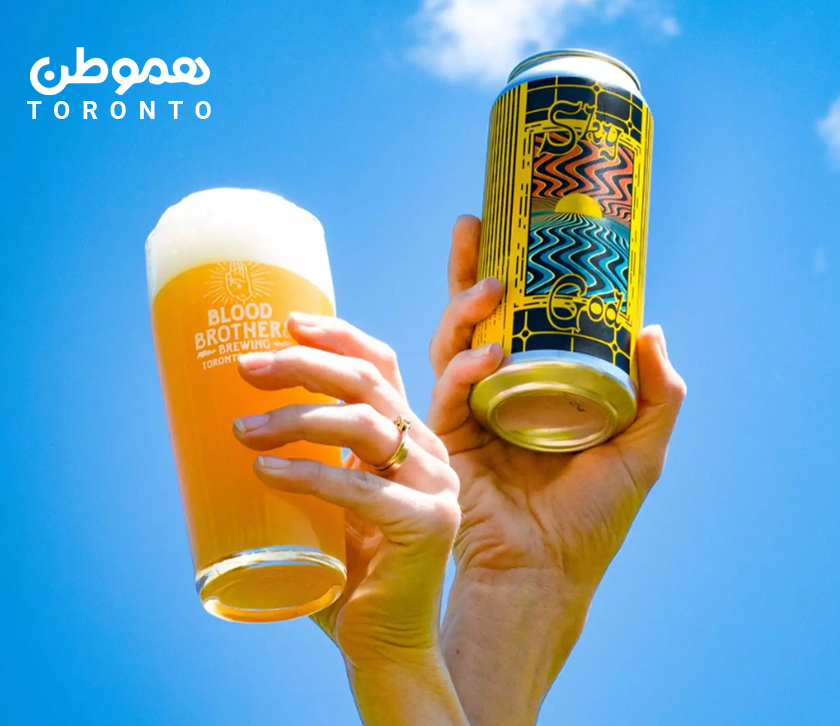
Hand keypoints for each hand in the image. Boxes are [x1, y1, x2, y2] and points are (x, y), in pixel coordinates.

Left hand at [233, 315, 466, 724]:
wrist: (383, 642)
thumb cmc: (346, 573)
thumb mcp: (330, 503)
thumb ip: (310, 463)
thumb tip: (229, 424)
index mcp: (412, 438)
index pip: (383, 366)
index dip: (339, 336)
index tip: (287, 322)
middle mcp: (432, 453)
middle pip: (369, 384)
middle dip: (303, 366)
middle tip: (245, 369)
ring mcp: (436, 487)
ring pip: (364, 425)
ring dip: (295, 417)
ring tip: (242, 430)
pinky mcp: (428, 523)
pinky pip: (360, 487)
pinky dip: (308, 473)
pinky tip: (265, 470)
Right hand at [431, 216, 686, 724]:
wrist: (547, 573)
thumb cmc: (592, 519)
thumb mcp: (641, 450)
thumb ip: (655, 395)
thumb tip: (653, 327)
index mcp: (540, 389)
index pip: (524, 320)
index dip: (521, 276)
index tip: (526, 229)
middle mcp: (501, 392)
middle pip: (478, 316)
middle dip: (471, 267)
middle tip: (474, 221)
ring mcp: (469, 412)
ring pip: (454, 342)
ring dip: (464, 305)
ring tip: (489, 279)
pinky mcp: (445, 437)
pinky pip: (448, 388)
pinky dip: (464, 363)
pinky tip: (489, 348)